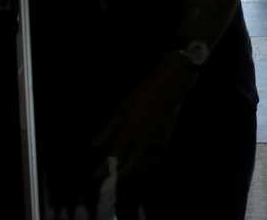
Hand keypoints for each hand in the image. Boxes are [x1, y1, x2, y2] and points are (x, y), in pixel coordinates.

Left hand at [93, 55, 196, 179]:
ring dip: (135, 168)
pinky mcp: (166, 136)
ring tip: (127, 173)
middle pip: (131, 164)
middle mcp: (142, 139)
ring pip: (145, 160)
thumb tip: (96, 144)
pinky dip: (150, 158)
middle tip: (111, 182)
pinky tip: (146, 159)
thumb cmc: (143, 93)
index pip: (114, 155)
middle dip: (120, 175)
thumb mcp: (122, 107)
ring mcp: (156, 139)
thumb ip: (109, 128)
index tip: (95, 177)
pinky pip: (156, 152)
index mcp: (130, 131)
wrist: (170, 83)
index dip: (104, 167)